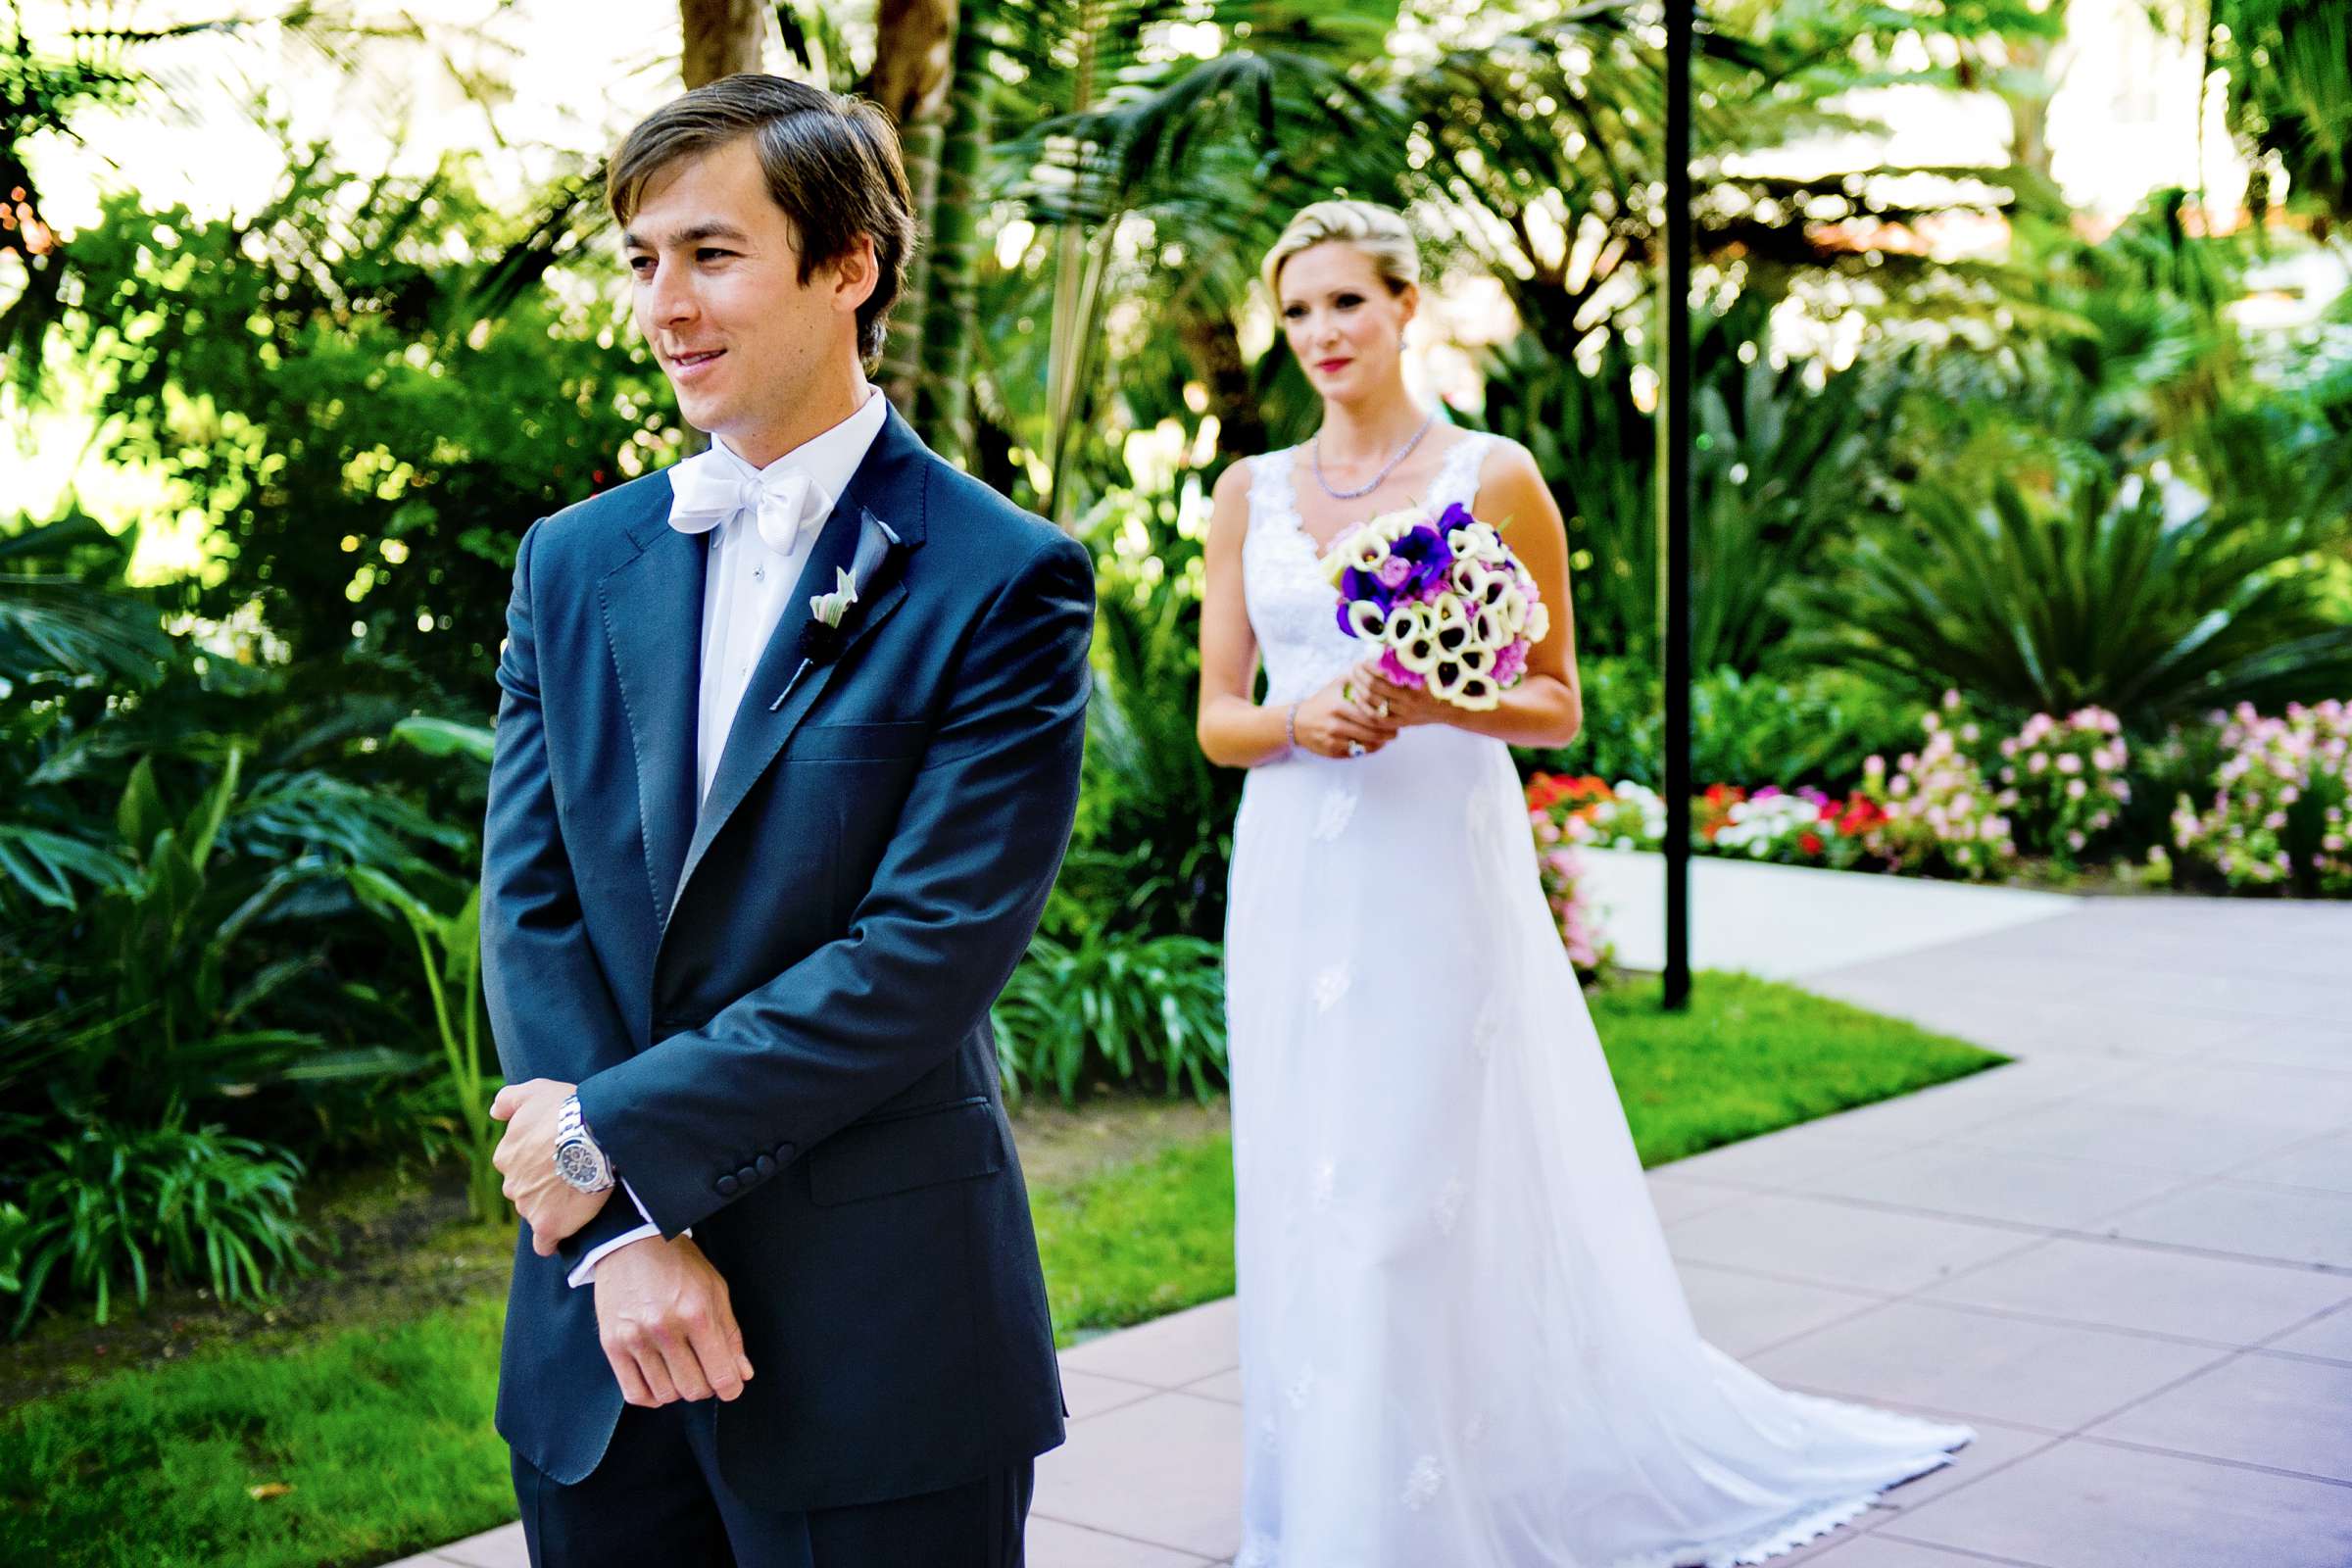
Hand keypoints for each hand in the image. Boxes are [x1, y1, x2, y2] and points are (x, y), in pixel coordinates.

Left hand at [489, 1078, 610, 1255]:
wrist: (593, 1132)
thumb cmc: (566, 1108)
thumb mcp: (535, 1091)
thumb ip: (509, 1100)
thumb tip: (493, 1112)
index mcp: (505, 1156)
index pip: (516, 1166)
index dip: (538, 1162)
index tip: (558, 1157)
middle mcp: (511, 1183)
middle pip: (525, 1191)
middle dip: (543, 1186)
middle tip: (572, 1174)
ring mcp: (528, 1206)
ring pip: (536, 1212)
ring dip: (553, 1207)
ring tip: (580, 1195)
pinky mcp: (548, 1225)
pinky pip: (544, 1243)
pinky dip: (552, 1240)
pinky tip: (565, 1231)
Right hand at [593, 1234, 754, 1405]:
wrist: (631, 1242)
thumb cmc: (678, 1262)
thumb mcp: (716, 1290)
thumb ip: (730, 1335)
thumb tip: (741, 1374)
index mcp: (696, 1312)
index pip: (720, 1374)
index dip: (731, 1387)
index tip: (731, 1386)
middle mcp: (664, 1328)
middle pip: (693, 1389)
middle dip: (706, 1386)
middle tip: (705, 1370)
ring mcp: (635, 1338)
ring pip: (665, 1394)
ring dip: (679, 1389)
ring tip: (681, 1369)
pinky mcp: (611, 1344)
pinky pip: (634, 1393)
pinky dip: (652, 1396)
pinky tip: (660, 1381)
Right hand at [1290, 667, 1398, 757]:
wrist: (1297, 722)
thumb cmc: (1321, 702)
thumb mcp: (1335, 686)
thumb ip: (1355, 678)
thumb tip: (1377, 667)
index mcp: (1338, 707)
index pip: (1368, 714)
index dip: (1384, 718)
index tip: (1394, 717)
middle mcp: (1334, 725)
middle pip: (1369, 732)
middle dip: (1386, 733)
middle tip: (1396, 731)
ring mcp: (1333, 740)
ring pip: (1364, 745)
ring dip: (1380, 743)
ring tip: (1388, 738)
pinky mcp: (1332, 752)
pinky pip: (1356, 753)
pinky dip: (1368, 750)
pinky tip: (1376, 745)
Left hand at [1355, 661, 1458, 730]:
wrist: (1452, 708)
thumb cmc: (1439, 682)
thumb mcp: (1429, 668)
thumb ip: (1407, 658)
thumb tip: (1384, 644)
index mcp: (1416, 683)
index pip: (1385, 674)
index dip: (1370, 666)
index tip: (1364, 658)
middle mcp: (1409, 700)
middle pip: (1374, 687)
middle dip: (1361, 675)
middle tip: (1354, 666)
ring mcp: (1404, 714)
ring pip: (1373, 702)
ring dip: (1359, 688)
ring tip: (1353, 677)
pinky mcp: (1401, 724)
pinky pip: (1376, 718)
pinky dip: (1363, 706)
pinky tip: (1357, 695)